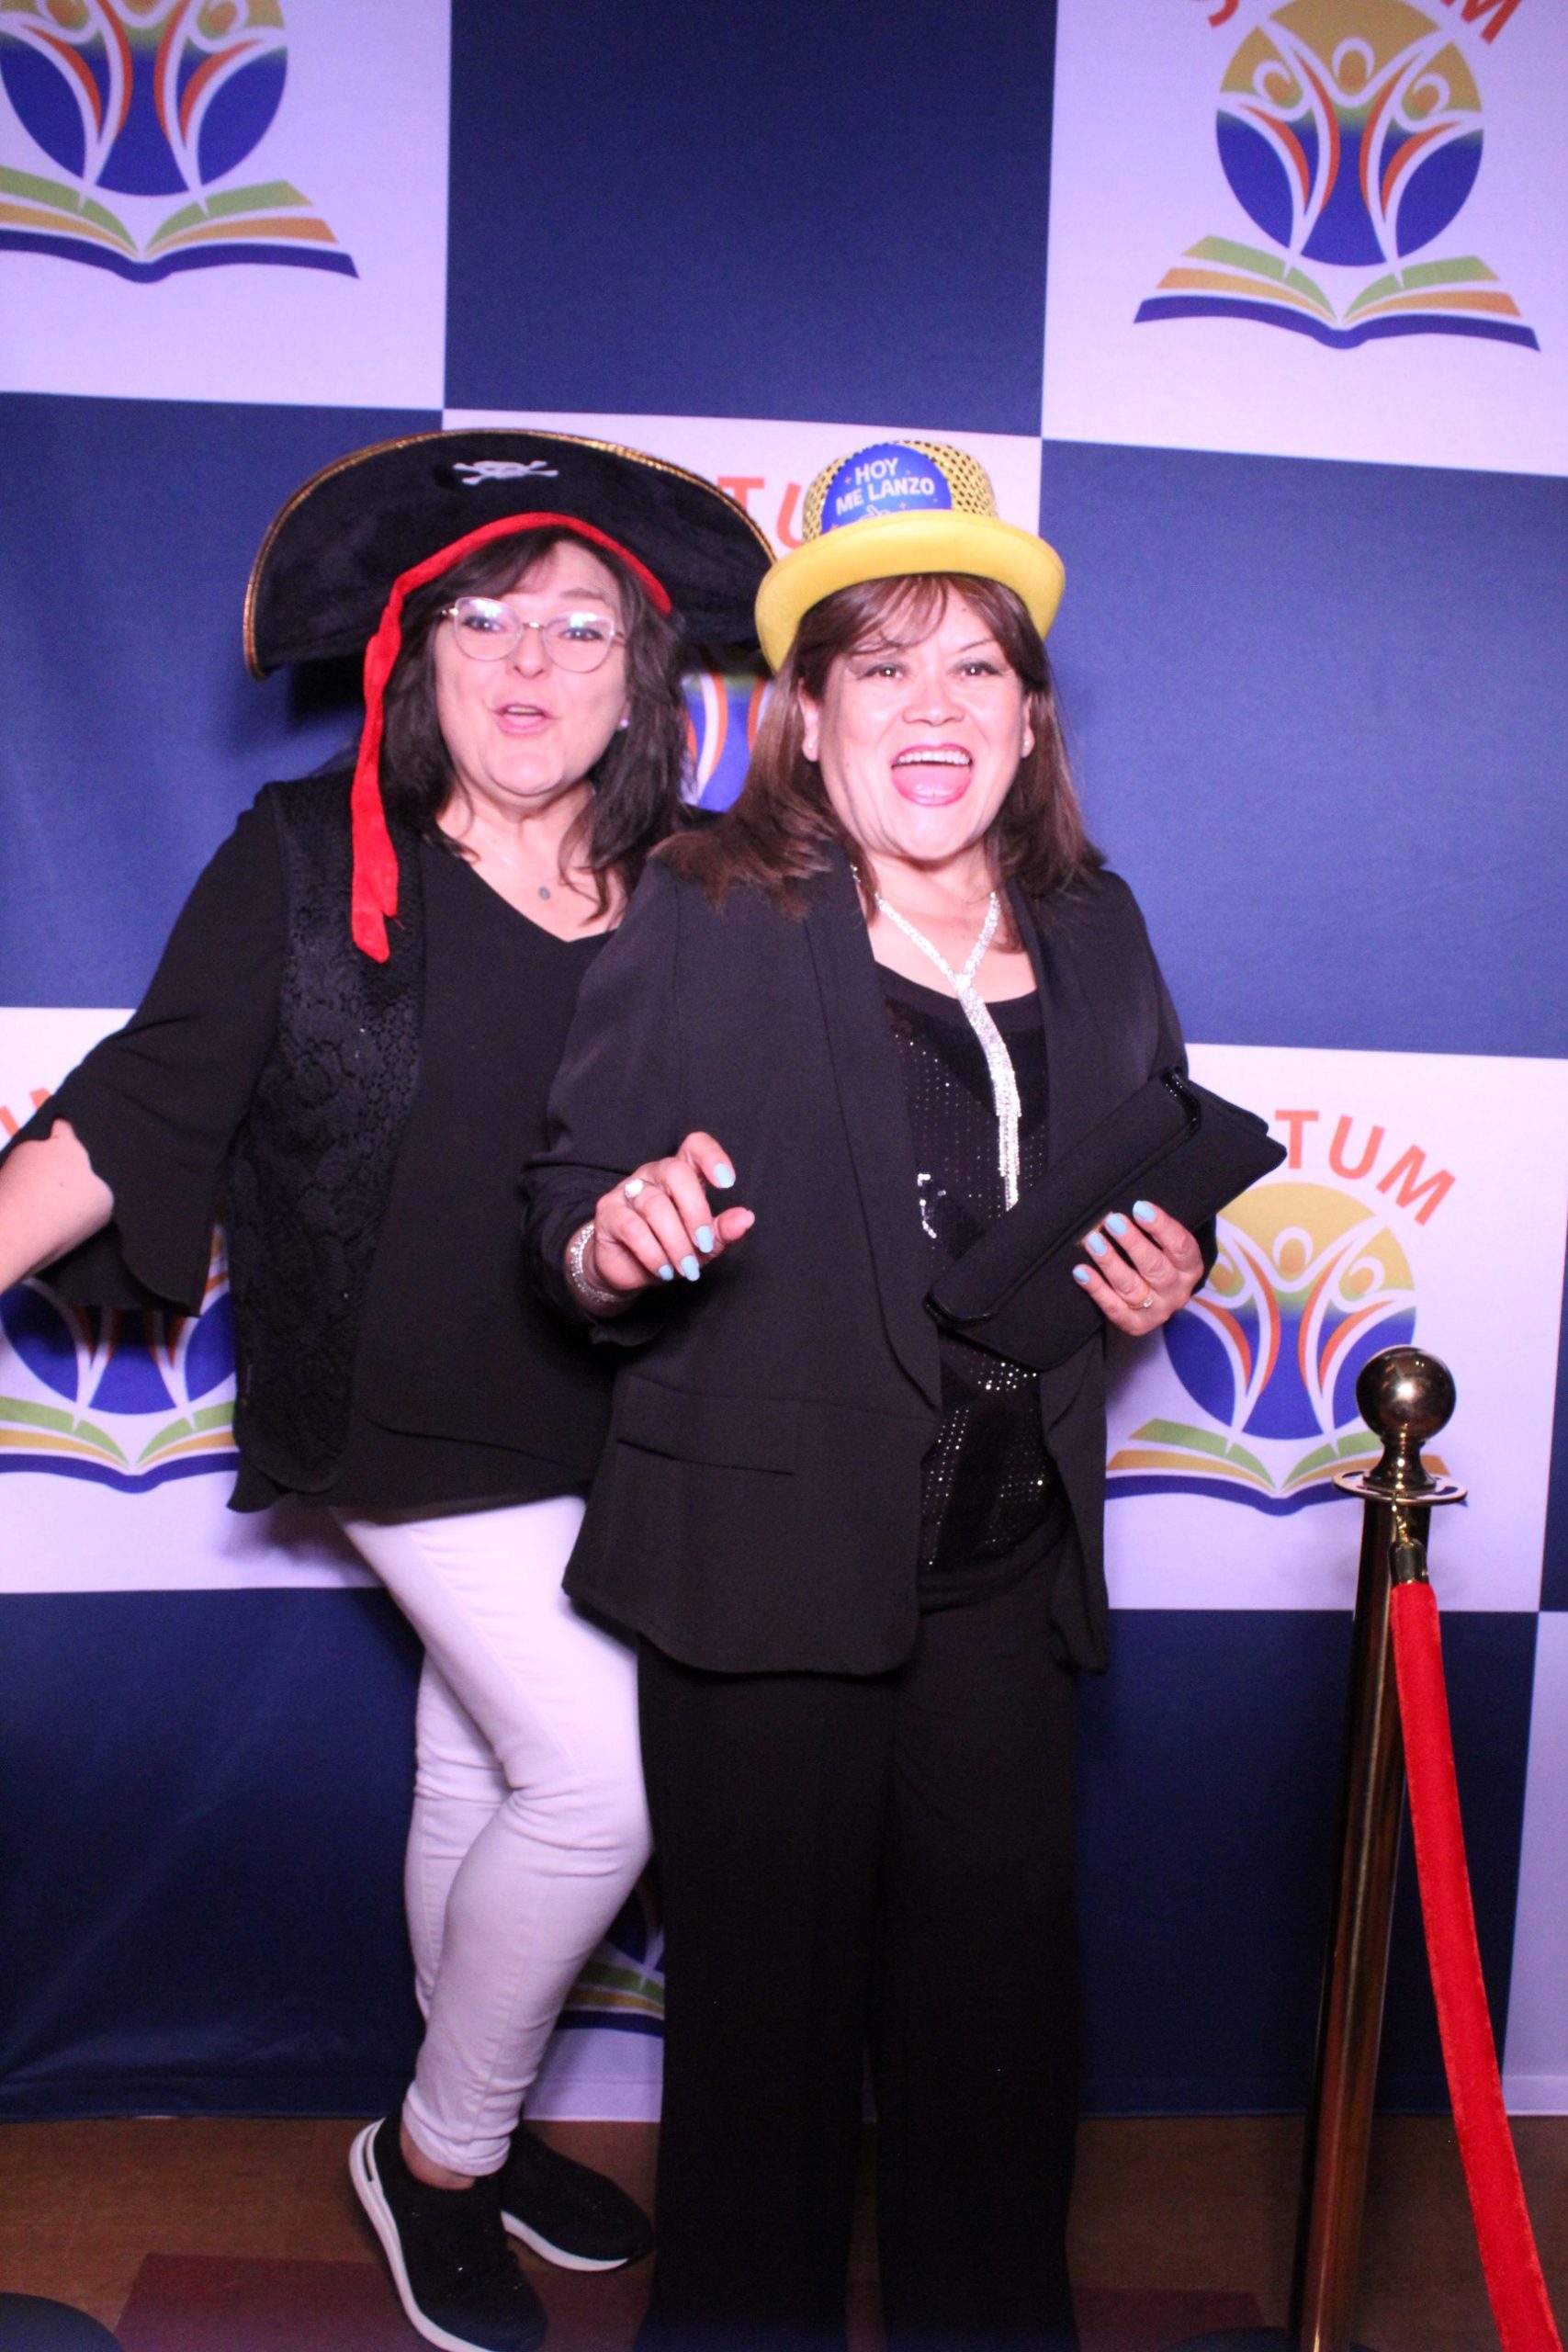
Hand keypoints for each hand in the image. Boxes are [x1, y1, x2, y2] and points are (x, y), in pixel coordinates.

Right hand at [584, 1132, 753, 1296]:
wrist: (627, 1272)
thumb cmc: (668, 1249)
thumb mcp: (702, 1245)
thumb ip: (722, 1230)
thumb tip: (745, 1218)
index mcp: (681, 1174)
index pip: (695, 1146)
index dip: (712, 1157)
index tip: (727, 1184)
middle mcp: (653, 1174)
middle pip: (676, 1172)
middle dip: (695, 1211)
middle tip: (705, 1245)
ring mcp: (627, 1190)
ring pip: (655, 1205)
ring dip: (675, 1242)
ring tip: (685, 1268)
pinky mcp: (608, 1212)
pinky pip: (632, 1227)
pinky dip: (653, 1252)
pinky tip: (664, 1269)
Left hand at [1073, 1200, 1202, 1336]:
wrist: (1158, 1296)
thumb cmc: (1158, 1255)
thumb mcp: (1165, 1242)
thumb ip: (1153, 1227)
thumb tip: (1130, 1206)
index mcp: (1190, 1267)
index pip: (1180, 1246)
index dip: (1160, 1226)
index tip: (1139, 1207)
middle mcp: (1177, 1291)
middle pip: (1155, 1267)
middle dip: (1132, 1243)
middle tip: (1112, 1221)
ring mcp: (1157, 1311)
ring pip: (1132, 1287)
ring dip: (1110, 1263)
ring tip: (1093, 1242)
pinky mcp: (1136, 1325)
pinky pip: (1114, 1309)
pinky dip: (1096, 1289)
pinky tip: (1081, 1272)